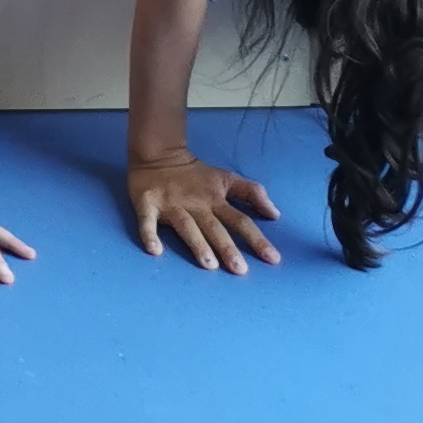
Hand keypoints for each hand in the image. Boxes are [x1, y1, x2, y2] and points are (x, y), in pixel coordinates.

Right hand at [127, 150, 279, 273]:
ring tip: (209, 265)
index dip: (256, 239)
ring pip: (186, 226)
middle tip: (240, 270)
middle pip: (214, 227)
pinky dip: (150, 235)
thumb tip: (275, 214)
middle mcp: (195, 204)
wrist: (157, 152)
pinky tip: (155, 251)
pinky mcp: (147, 204)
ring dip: (197, 244)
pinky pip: (147, 221)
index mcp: (215, 200)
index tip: (273, 259)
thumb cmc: (195, 173)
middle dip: (227, 248)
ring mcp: (171, 205)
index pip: (240, 220)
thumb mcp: (226, 178)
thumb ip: (252, 193)